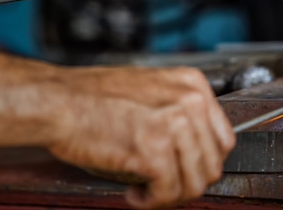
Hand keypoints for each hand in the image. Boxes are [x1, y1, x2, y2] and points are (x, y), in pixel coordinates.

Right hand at [46, 65, 235, 209]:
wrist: (59, 101)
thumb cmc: (93, 96)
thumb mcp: (151, 89)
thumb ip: (179, 112)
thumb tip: (194, 149)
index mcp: (192, 85)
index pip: (223, 138)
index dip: (203, 162)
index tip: (185, 170)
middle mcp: (189, 102)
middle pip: (212, 164)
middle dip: (187, 182)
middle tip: (163, 186)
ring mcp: (174, 125)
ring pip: (195, 183)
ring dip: (171, 195)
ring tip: (148, 191)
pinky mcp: (154, 152)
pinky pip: (169, 193)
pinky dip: (152, 202)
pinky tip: (135, 195)